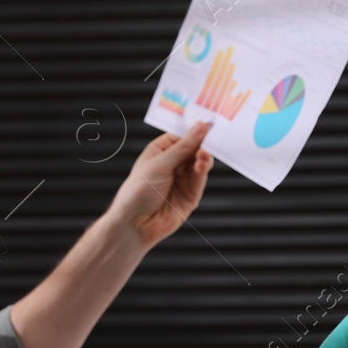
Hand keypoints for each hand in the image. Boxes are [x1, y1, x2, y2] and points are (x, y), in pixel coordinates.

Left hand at [105, 121, 212, 248]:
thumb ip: (183, 147)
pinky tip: (202, 163)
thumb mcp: (160, 164)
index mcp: (160, 152)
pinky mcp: (190, 195)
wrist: (135, 224)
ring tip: (203, 154)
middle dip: (203, 144)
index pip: (182, 136)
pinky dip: (203, 170)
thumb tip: (201, 127)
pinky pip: (200, 179)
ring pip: (199, 164)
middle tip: (212, 137)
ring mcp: (182, 180)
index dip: (194, 130)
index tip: (208, 123)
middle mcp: (172, 164)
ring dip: (203, 158)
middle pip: (194, 149)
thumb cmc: (138, 191)